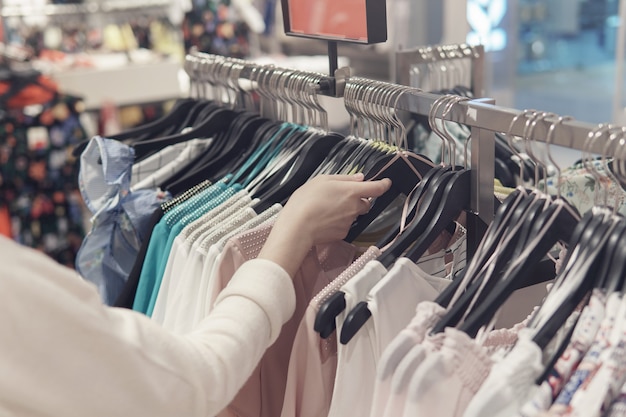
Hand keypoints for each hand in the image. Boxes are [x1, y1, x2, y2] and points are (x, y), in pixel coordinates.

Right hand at [258, 174, 391, 276]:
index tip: (386, 182)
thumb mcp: (322, 180)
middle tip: (340, 197)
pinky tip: (324, 219)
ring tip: (326, 209)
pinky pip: (344, 225)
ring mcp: (349, 222)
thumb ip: (344, 178)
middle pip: (365, 203)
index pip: (376, 188)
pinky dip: (337, 222)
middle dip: (358, 200)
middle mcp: (354, 207)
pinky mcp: (343, 233)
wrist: (298, 227)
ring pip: (353, 214)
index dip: (383, 184)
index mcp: (352, 191)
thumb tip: (359, 178)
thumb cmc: (306, 201)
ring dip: (345, 211)